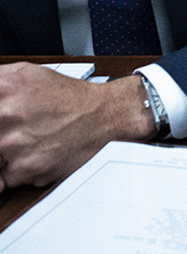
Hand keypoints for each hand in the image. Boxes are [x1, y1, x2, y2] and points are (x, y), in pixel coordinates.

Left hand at [0, 64, 155, 189]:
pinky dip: (11, 171)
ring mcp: (13, 143)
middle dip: (1, 137)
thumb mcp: (26, 75)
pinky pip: (2, 178)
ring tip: (21, 144)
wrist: (108, 116)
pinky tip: (29, 156)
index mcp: (4, 87)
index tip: (0, 125)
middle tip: (11, 135)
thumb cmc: (70, 98)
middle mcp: (6, 113)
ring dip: (3, 154)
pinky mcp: (24, 169)